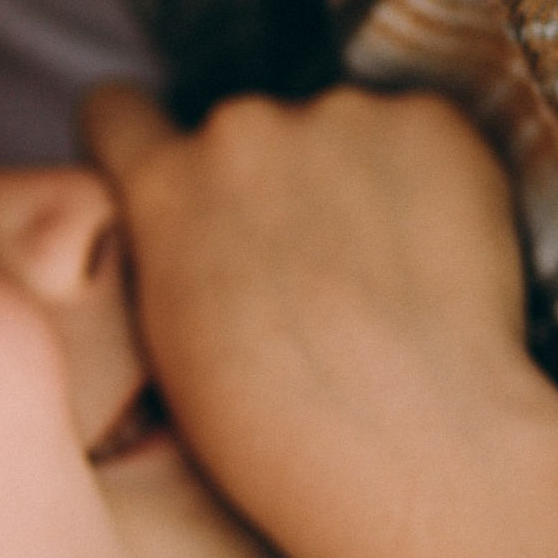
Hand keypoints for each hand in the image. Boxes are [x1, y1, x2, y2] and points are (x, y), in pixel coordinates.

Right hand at [79, 80, 532, 557]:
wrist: (418, 447)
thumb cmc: (286, 437)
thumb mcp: (171, 345)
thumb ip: (168, 251)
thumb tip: (196, 228)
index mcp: (163, 187)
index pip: (116, 109)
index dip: (142, 142)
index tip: (176, 180)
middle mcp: (240, 128)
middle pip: (244, 132)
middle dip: (270, 182)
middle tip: (317, 276)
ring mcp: (340, 116)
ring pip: (338, 133)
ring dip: (355, 180)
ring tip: (391, 281)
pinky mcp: (430, 122)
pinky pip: (421, 135)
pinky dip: (431, 181)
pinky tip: (441, 263)